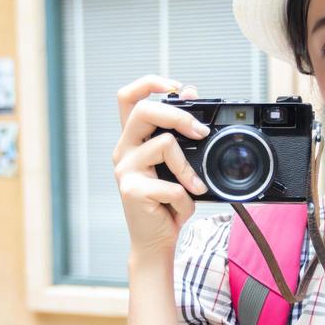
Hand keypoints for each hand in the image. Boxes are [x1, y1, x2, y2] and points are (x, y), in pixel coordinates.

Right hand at [112, 75, 211, 257]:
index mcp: (132, 139)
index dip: (149, 83)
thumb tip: (190, 91)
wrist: (155, 241)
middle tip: (201, 132)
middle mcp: (123, 150)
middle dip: (179, 115)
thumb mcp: (176, 164)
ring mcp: (125, 170)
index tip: (177, 86)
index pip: (128, 97)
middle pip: (144, 110)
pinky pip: (172, 185)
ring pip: (164, 144)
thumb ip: (179, 132)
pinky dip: (186, 199)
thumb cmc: (166, 202)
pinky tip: (181, 209)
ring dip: (188, 170)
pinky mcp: (132, 191)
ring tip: (194, 188)